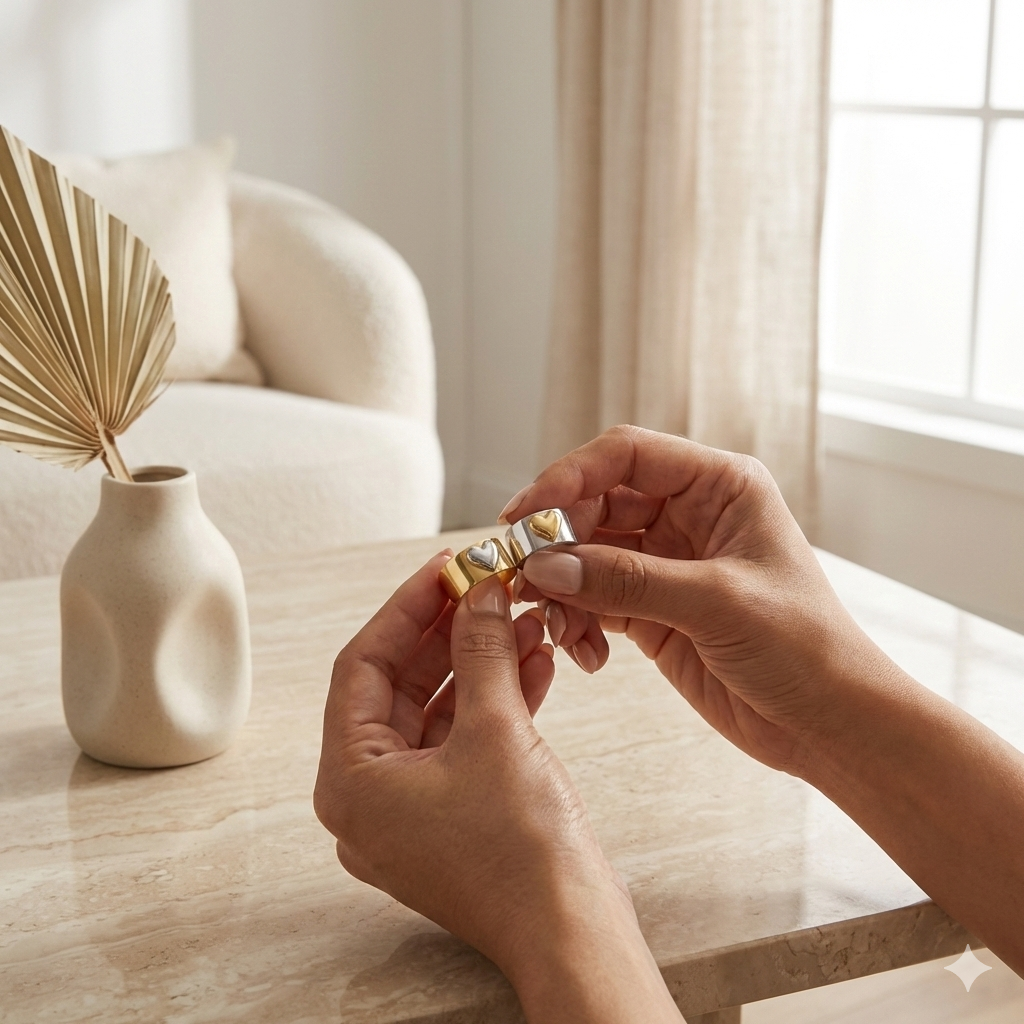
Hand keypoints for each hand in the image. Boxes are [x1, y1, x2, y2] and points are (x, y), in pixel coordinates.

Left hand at [313, 555, 682, 1022]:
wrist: (572, 932)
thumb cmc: (522, 854)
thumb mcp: (497, 730)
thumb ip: (481, 650)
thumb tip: (479, 593)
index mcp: (350, 781)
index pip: (362, 667)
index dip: (405, 608)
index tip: (444, 568)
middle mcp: (369, 798)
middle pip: (398, 687)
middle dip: (448, 633)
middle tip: (484, 587)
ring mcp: (409, 811)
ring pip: (436, 711)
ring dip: (479, 663)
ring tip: (520, 620)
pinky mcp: (450, 817)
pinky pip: (461, 742)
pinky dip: (493, 701)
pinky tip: (532, 664)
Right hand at [505, 425, 877, 774]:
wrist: (830, 724)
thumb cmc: (805, 648)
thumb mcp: (717, 604)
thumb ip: (628, 580)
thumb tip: (546, 566)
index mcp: (719, 486)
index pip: (626, 456)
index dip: (568, 477)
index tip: (525, 514)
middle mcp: (689, 515)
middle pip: (595, 504)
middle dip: (556, 540)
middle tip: (524, 577)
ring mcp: (667, 563)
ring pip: (586, 555)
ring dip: (561, 589)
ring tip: (560, 630)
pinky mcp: (653, 610)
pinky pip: (593, 600)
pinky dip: (577, 622)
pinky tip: (587, 653)